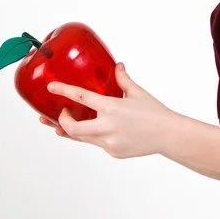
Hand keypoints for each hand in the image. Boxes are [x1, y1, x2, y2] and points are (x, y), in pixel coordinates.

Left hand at [46, 63, 174, 158]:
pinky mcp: (113, 152)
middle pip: (72, 128)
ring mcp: (109, 142)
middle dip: (61, 121)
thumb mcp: (137, 92)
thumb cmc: (155, 113)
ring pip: (82, 138)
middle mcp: (107, 126)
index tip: (51, 87)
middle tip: (62, 113)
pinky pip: (98, 144)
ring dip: (73, 130)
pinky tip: (102, 131)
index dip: (63, 91)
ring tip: (66, 124)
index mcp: (111, 107)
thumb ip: (123, 79)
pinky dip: (96, 136)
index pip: (81, 97)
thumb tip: (118, 66)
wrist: (167, 135)